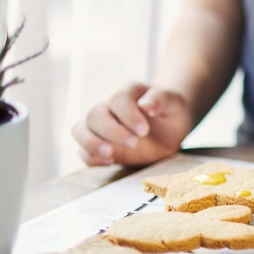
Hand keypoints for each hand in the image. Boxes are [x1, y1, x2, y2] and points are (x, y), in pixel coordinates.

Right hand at [72, 82, 191, 165]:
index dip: (128, 115)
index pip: (117, 99)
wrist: (169, 130)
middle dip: (112, 131)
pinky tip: (110, 161)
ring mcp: (100, 127)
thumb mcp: (174, 102)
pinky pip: (82, 151)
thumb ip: (161, 99)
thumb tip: (145, 106)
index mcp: (126, 91)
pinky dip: (91, 157)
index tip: (144, 131)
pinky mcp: (98, 146)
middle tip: (134, 143)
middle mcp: (107, 107)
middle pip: (95, 114)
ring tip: (110, 154)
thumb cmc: (170, 112)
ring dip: (91, 143)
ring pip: (79, 130)